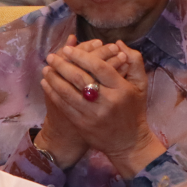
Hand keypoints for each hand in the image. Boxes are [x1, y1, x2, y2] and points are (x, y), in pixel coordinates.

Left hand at [42, 42, 164, 178]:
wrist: (129, 142)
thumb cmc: (134, 110)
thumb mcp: (141, 85)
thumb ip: (134, 61)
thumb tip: (119, 43)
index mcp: (121, 89)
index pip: (99, 68)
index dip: (82, 56)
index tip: (68, 48)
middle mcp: (107, 102)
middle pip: (81, 79)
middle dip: (63, 65)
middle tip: (51, 56)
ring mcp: (93, 115)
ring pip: (68, 93)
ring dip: (54, 79)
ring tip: (46, 68)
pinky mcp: (83, 125)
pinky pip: (64, 106)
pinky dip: (53, 94)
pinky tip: (47, 84)